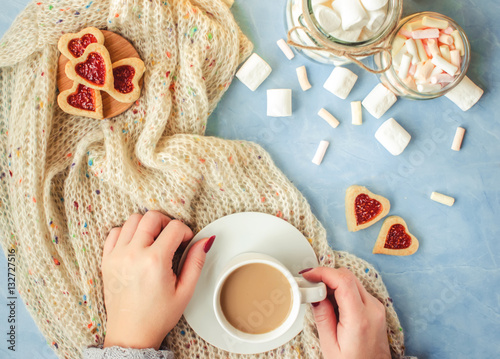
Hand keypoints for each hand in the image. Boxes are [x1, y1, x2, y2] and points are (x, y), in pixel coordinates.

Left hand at [101, 211, 214, 349]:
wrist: (131, 334)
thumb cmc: (157, 316)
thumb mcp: (185, 291)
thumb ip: (196, 261)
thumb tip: (205, 240)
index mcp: (154, 261)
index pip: (174, 227)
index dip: (185, 231)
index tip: (186, 242)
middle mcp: (133, 254)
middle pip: (151, 217)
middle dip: (166, 222)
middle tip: (171, 237)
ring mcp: (117, 256)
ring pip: (132, 220)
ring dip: (146, 225)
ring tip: (154, 240)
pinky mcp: (106, 260)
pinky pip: (115, 232)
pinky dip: (127, 232)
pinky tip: (137, 244)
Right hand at [301, 267, 390, 358]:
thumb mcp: (330, 345)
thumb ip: (322, 316)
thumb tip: (314, 293)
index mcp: (360, 319)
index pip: (343, 281)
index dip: (323, 272)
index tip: (308, 275)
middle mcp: (372, 309)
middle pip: (348, 276)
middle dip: (326, 276)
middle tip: (310, 286)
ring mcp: (376, 307)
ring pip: (352, 280)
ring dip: (333, 282)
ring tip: (319, 297)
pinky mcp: (375, 308)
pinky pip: (356, 289)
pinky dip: (341, 289)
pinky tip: (331, 302)